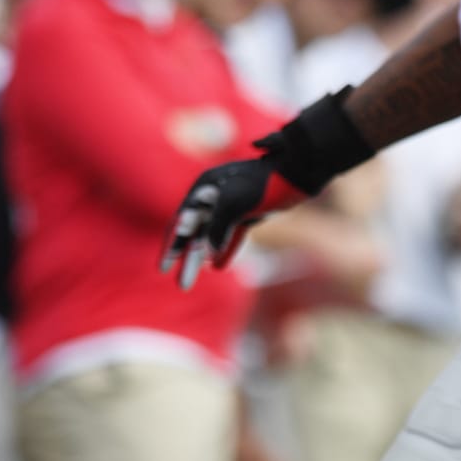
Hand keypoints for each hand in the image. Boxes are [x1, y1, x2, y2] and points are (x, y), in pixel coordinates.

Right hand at [161, 156, 303, 288]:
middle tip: (182, 286)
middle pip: (195, 233)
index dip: (172, 246)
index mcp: (204, 188)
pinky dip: (225, 250)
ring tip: (191, 282)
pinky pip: (232, 234)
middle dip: (187, 260)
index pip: (181, 221)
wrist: (297, 174)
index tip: (163, 269)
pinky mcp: (248, 212)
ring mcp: (231, 204)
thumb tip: (207, 256)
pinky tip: (218, 268)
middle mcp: (213, 195)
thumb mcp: (235, 203)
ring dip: (202, 259)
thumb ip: (217, 227)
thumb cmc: (263, 184)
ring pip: (212, 236)